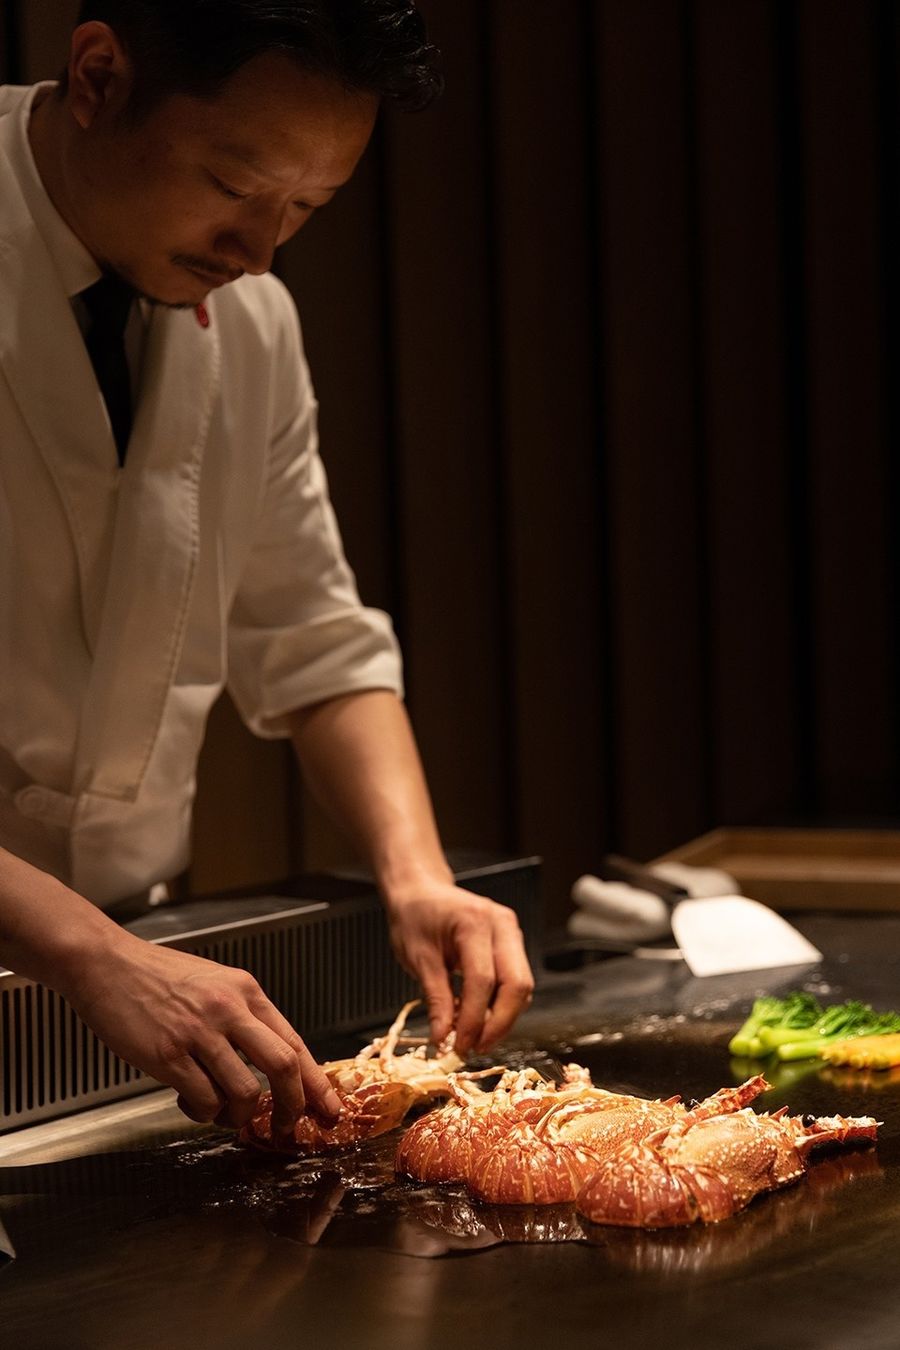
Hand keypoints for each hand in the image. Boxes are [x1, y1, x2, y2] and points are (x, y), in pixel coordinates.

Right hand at [65, 929, 340, 1131]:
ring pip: (246, 1091)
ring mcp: (199, 1032)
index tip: (328, 1108)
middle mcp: (229, 1009)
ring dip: (241, 1116)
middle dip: (292, 1106)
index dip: (316, 1082)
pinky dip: (204, 1114)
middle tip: (286, 1127)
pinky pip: (205, 1101)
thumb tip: (270, 1062)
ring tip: (224, 1114)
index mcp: (245, 991)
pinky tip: (191, 1104)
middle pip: (283, 1066)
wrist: (106, 964)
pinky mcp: (168, 1055)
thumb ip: (242, 1016)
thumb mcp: (214, 982)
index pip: (294, 1042)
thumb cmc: (157, 976)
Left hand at [384, 882, 534, 1053]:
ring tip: (476, 1039)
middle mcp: (502, 925)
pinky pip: (515, 979)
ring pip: (522, 985)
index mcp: (475, 922)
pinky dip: (501, 1004)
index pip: (483, 980)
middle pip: (517, 984)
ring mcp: (511, 932)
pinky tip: (481, 1020)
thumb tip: (444, 1038)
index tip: (459, 1046)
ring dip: (503, 1018)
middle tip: (475, 1048)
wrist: (421, 891)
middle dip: (500, 1023)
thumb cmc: (415, 917)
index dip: (474, 1019)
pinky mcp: (512, 943)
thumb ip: (435, 998)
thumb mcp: (417, 957)